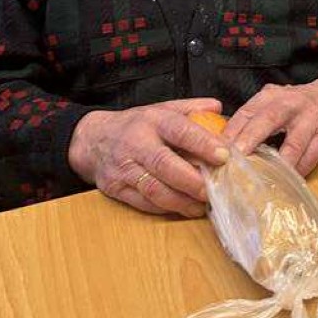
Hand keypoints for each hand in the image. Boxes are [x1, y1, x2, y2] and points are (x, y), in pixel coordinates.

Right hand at [67, 98, 229, 216]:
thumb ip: (191, 107)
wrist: (92, 140)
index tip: (224, 155)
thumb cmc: (135, 125)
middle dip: (191, 180)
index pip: (180, 130)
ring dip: (180, 201)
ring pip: (153, 188)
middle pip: (164, 164)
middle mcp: (136, 143)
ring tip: (201, 206)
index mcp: (153, 120)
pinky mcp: (115, 188)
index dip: (203, 143)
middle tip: (212, 191)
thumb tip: (219, 107)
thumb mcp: (161, 108)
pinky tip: (182, 209)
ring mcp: (123, 167)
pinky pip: (142, 203)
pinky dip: (164, 209)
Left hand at [223, 79, 317, 176]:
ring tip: (263, 178)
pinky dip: (299, 170)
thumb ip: (251, 118)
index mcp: (271, 97)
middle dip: (250, 139)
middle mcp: (290, 104)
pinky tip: (287, 182)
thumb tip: (222, 146)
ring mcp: (310, 119)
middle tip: (235, 159)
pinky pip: (311, 156)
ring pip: (293, 142)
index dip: (232, 130)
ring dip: (278, 162)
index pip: (247, 111)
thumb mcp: (273, 102)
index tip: (217, 149)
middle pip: (268, 120)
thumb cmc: (296, 105)